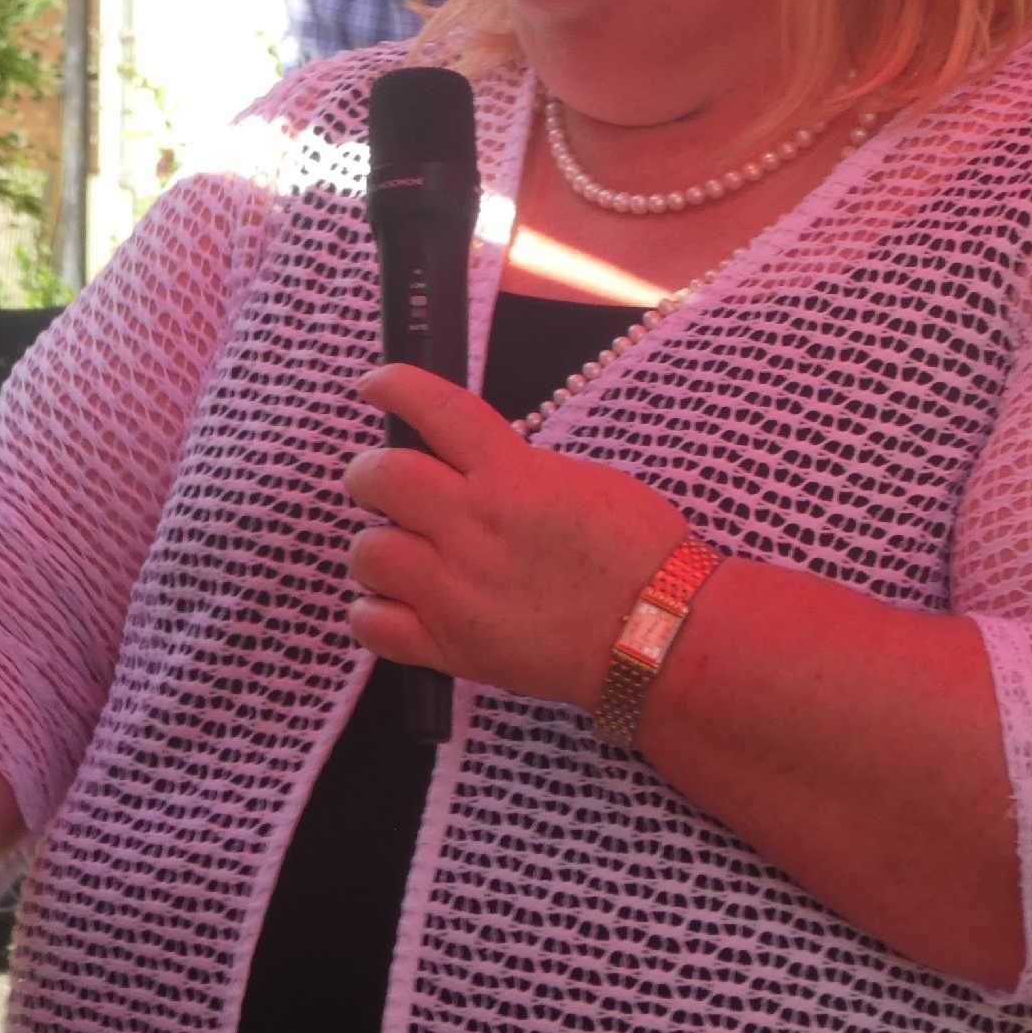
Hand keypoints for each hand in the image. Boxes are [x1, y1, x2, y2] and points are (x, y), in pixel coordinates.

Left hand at [344, 363, 690, 706]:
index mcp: (510, 474)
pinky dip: (372, 614)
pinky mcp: (453, 648)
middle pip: (381, 477)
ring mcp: (456, 591)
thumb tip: (468, 467)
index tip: (374, 384)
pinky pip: (374, 627)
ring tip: (398, 553)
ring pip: (368, 552)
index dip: (393, 386)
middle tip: (379, 484)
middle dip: (368, 474)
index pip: (432, 408)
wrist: (663, 632)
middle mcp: (472, 526)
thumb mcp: (578, 481)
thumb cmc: (639, 550)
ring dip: (375, 547)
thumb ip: (514, 470)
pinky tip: (394, 607)